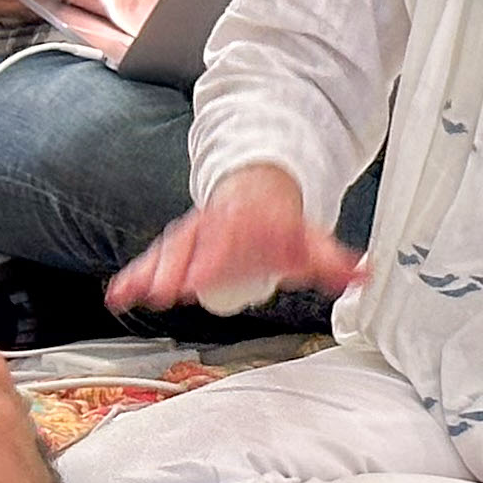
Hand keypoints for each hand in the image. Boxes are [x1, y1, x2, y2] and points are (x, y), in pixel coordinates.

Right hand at [106, 163, 362, 318]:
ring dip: (152, 272)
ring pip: (171, 250)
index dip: (222, 257)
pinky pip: (152, 259)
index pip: (237, 240)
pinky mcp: (177, 244)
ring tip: (135, 293)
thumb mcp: (310, 240)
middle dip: (182, 268)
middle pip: (198, 246)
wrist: (258, 188)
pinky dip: (134, 275)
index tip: (210, 276)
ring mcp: (196, 232)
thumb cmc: (282, 224)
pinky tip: (118, 294)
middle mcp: (220, 226)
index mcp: (253, 224)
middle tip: (168, 289)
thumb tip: (365, 276)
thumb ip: (333, 261)